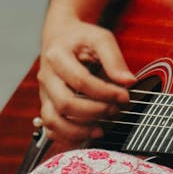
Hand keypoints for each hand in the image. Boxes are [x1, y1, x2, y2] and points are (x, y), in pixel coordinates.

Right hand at [38, 14, 135, 144]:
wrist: (61, 36)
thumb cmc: (82, 37)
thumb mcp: (101, 38)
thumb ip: (114, 59)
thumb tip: (128, 83)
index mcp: (57, 56)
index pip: (80, 81)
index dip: (105, 92)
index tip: (125, 96)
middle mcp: (46, 76)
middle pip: (64, 103)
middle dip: (94, 111)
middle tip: (115, 110)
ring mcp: (44, 93)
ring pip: (52, 120)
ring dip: (78, 130)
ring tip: (101, 129)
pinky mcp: (46, 104)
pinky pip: (50, 128)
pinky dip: (67, 137)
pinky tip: (87, 134)